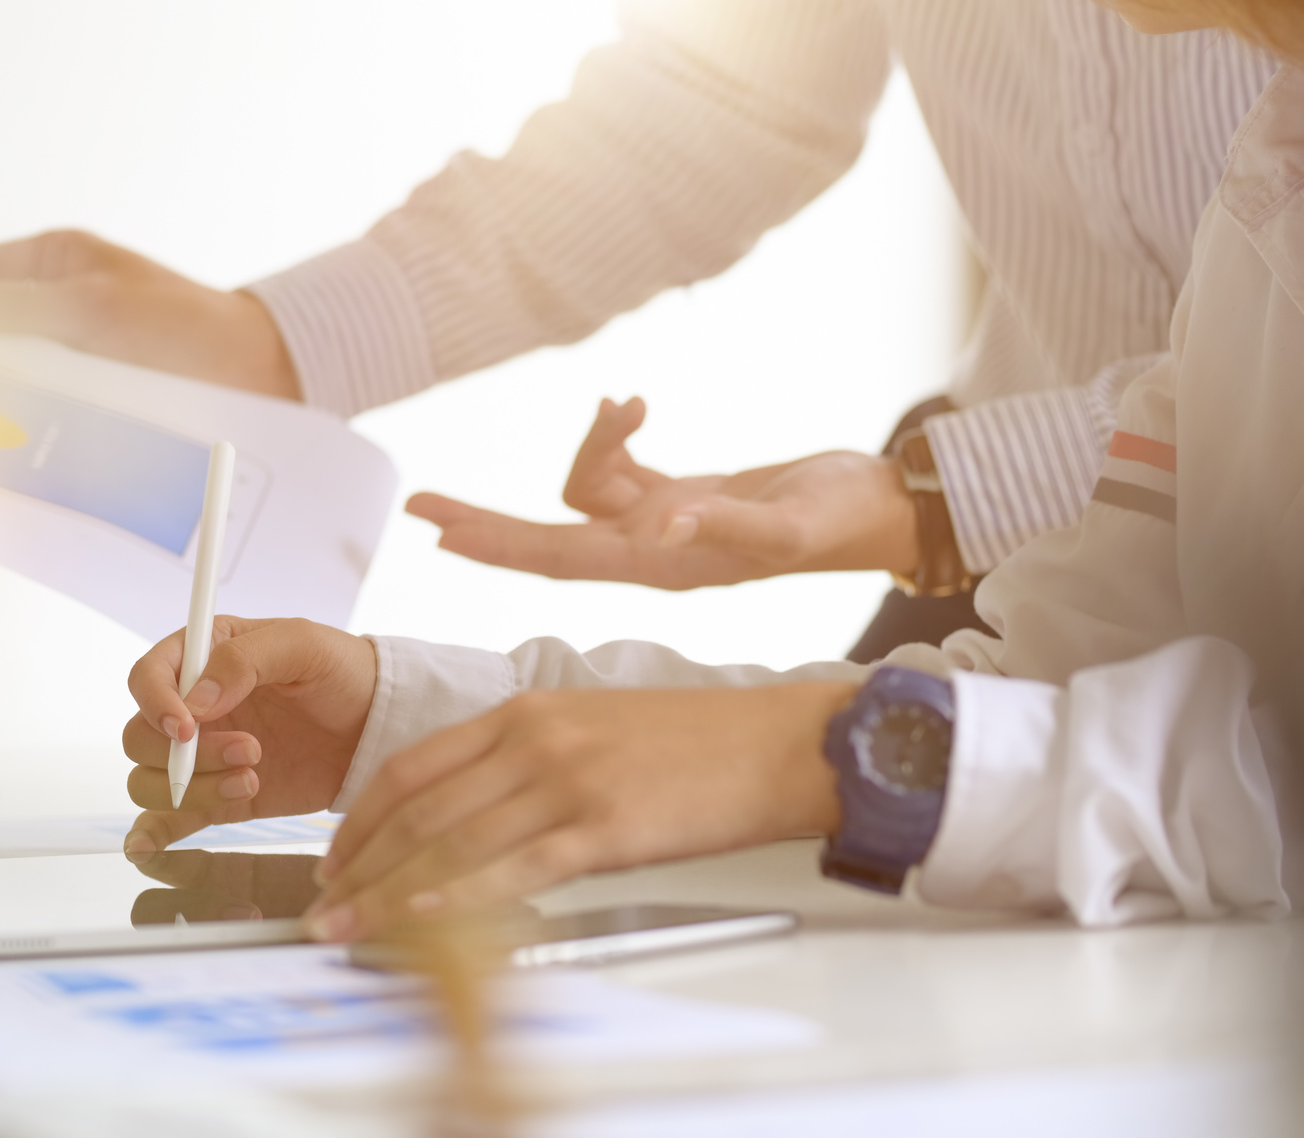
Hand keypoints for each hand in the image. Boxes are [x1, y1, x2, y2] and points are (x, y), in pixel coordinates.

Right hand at [0, 230, 300, 400]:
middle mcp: (54, 307)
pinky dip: (20, 429)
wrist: (262, 376)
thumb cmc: (186, 325)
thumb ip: (18, 308)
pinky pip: (39, 412)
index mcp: (51, 263)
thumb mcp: (96, 308)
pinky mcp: (88, 402)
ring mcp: (69, 356)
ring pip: (6, 378)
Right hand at [121, 617, 375, 852]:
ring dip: (193, 788)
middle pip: (141, 738)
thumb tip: (196, 702)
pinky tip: (151, 844)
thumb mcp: (302, 644)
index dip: (154, 703)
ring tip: (252, 777)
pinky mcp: (219, 797)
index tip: (186, 726)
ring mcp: (203, 756)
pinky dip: (154, 832)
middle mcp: (193, 709)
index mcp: (204, 657)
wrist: (378, 726)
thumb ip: (244, 660)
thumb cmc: (343, 672)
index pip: (147, 678)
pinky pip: (169, 819)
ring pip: (151, 781)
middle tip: (249, 749)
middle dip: (185, 753)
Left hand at [304, 682, 855, 941]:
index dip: (359, 821)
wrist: (781, 743)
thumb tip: (471, 818)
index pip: (412, 768)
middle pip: (417, 810)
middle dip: (356, 867)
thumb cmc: (698, 743)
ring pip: (450, 844)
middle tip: (320, 910)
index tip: (332, 861)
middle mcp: (535, 740)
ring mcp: (568, 781)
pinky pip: (513, 868)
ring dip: (387, 894)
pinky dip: (456, 897)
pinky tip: (419, 919)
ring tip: (346, 932)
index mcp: (525, 712)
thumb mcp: (595, 726)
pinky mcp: (605, 827)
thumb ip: (527, 760)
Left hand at [405, 397, 919, 590]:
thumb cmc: (844, 518)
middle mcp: (654, 553)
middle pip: (547, 537)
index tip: (440, 536)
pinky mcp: (685, 500)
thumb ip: (722, 522)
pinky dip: (614, 437)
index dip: (499, 547)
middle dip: (484, 522)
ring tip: (630, 406)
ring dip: (594, 440)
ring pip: (588, 487)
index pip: (561, 557)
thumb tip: (656, 525)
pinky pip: (622, 471)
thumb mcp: (787, 522)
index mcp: (667, 565)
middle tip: (417, 505)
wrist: (886, 511)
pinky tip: (626, 407)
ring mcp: (666, 528)